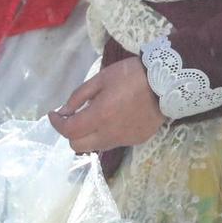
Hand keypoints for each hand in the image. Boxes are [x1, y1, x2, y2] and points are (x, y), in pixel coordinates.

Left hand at [49, 58, 163, 154]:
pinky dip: (105, 134)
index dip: (57, 123)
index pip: (69, 131)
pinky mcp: (136, 141)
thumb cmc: (131, 75)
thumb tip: (64, 111)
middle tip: (73, 116)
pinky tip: (112, 119)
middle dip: (71, 132)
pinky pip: (112, 143)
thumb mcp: (101, 78)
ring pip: (95, 147)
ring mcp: (124, 140)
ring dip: (87, 135)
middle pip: (78, 145)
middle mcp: (109, 134)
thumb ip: (79, 96)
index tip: (54, 113)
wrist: (166, 82)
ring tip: (93, 117)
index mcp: (99, 117)